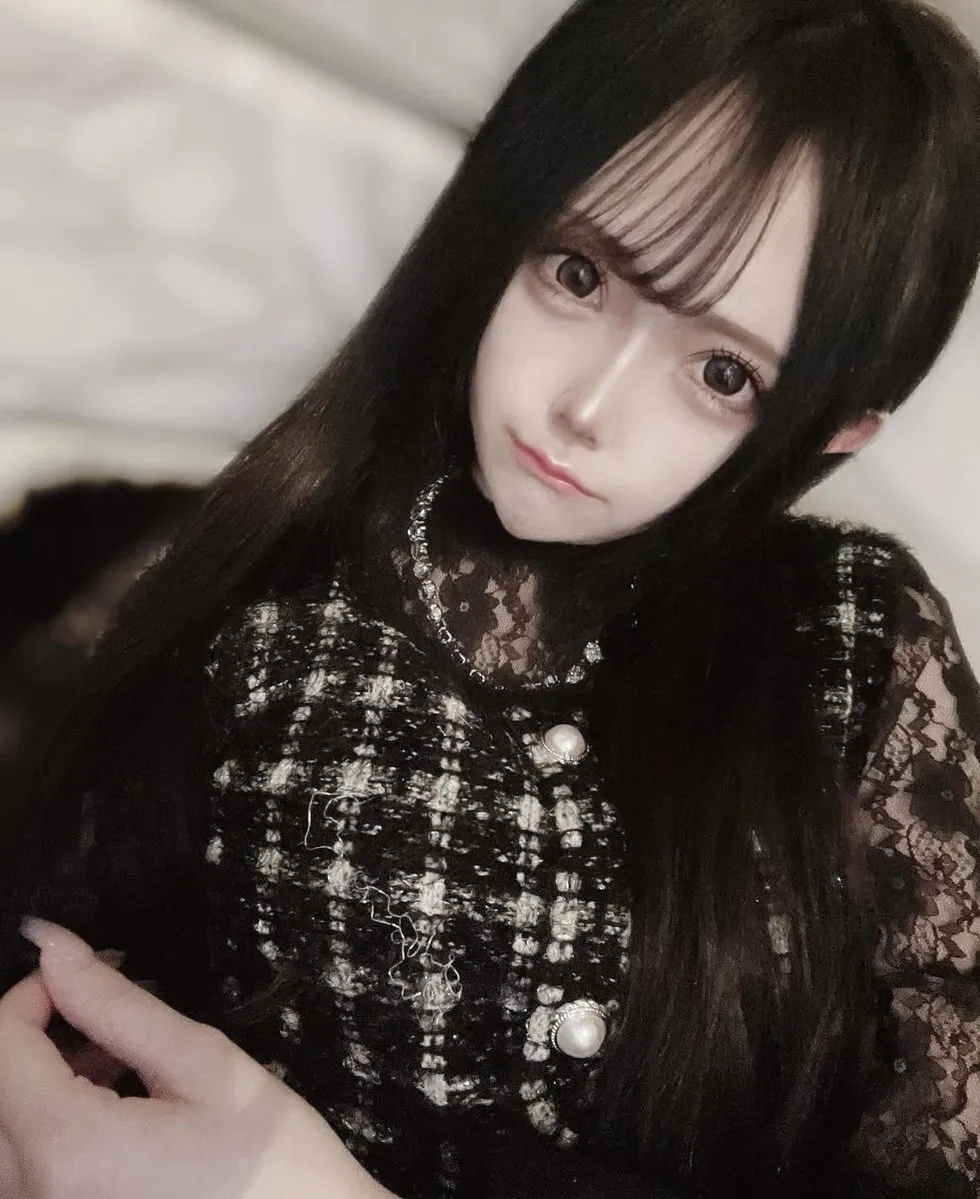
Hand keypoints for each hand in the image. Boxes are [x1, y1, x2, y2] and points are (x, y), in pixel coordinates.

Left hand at [0, 919, 393, 1198]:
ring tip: (114, 1054)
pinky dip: (47, 1119)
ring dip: (39, 1077)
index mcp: (65, 1147)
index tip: (89, 972)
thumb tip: (53, 943)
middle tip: (103, 1005)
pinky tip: (110, 1103)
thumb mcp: (201, 1064)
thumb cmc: (269, 1160)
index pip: (1, 1044)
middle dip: (35, 1031)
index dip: (32, 991)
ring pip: (4, 1127)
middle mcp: (31, 1196)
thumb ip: (115, 1005)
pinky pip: (23, 1166)